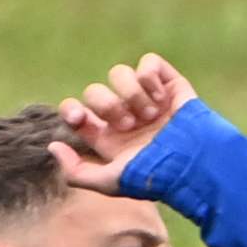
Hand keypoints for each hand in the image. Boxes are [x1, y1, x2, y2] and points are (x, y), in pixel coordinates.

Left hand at [52, 54, 196, 192]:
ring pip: (119, 74)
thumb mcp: (111, 183)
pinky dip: (150, 78)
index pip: (77, 113)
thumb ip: (76, 172)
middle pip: (95, 91)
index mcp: (108, 136)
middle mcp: (124, 114)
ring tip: (150, 115)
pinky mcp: (167, 83)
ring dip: (132, 95)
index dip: (72, 110)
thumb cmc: (155, 176)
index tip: (80, 117)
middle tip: (128, 124)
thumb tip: (53, 145)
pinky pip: (147, 63)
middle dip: (108, 106)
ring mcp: (145, 97)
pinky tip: (160, 99)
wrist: (193, 163)